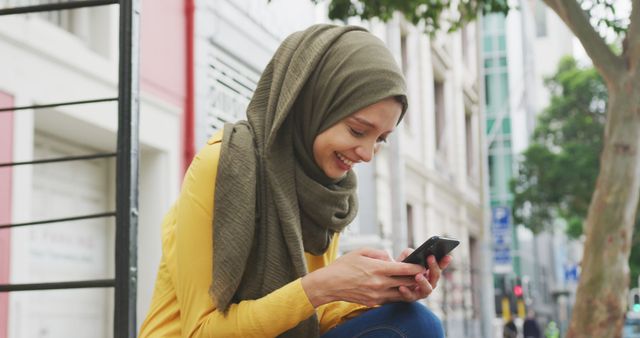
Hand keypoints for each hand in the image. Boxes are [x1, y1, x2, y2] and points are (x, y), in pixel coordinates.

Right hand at [301, 248, 425, 306]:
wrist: (328, 284)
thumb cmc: (343, 265)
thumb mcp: (360, 251)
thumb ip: (379, 253)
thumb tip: (390, 257)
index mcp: (377, 269)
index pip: (403, 269)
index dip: (416, 267)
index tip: (423, 265)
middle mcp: (379, 283)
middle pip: (406, 282)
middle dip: (415, 278)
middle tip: (422, 273)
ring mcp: (377, 295)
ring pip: (400, 293)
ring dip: (408, 287)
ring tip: (412, 281)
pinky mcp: (373, 303)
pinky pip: (391, 299)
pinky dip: (397, 293)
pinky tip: (398, 287)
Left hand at [395, 248, 452, 301]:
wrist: (389, 282)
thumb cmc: (400, 267)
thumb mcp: (405, 257)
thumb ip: (410, 253)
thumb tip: (413, 253)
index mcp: (430, 272)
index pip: (440, 266)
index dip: (444, 262)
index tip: (448, 256)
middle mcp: (429, 283)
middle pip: (435, 276)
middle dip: (434, 267)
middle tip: (430, 258)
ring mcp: (421, 292)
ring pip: (427, 289)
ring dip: (423, 282)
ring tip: (418, 276)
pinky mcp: (411, 298)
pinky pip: (410, 296)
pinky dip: (406, 292)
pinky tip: (401, 287)